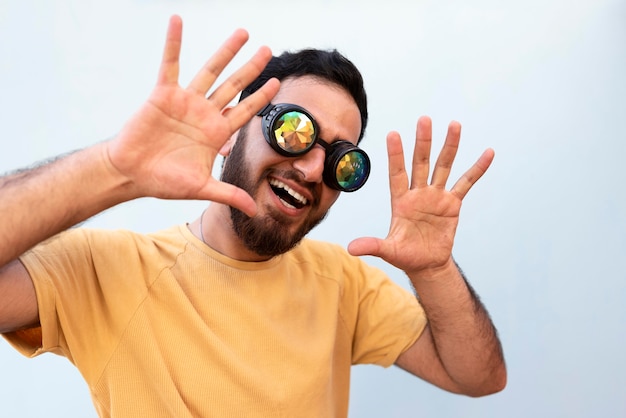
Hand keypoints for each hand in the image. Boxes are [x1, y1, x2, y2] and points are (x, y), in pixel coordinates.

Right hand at [106, 15, 279, 216]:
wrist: (133, 173)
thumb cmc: (165, 180)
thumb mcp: (202, 188)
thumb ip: (229, 194)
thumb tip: (254, 210)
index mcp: (216, 133)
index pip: (245, 111)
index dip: (262, 98)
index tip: (277, 83)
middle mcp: (205, 113)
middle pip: (234, 86)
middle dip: (252, 68)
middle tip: (268, 50)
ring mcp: (185, 101)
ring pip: (211, 71)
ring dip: (226, 51)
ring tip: (243, 33)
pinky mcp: (163, 94)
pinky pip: (170, 64)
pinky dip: (174, 43)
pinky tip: (178, 21)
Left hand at [348, 116, 493, 275]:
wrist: (426, 264)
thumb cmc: (405, 255)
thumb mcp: (388, 251)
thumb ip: (372, 245)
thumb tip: (350, 249)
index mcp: (400, 201)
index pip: (396, 173)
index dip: (395, 155)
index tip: (392, 134)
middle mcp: (418, 193)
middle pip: (420, 163)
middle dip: (422, 142)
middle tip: (424, 120)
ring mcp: (436, 196)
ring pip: (443, 166)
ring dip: (449, 146)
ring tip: (454, 124)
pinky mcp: (452, 204)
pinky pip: (466, 183)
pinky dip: (477, 169)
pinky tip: (487, 153)